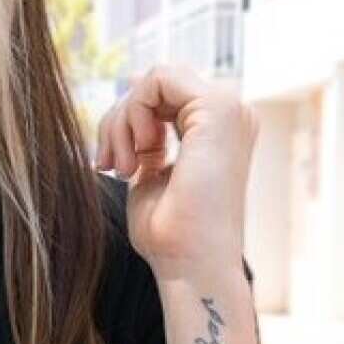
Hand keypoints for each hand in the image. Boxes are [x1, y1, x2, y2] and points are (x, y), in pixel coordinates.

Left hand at [94, 65, 258, 281]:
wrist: (189, 265)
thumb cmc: (169, 233)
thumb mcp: (151, 170)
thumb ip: (148, 137)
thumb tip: (128, 97)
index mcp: (216, 130)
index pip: (159, 95)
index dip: (126, 122)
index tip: (112, 165)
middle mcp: (230, 116)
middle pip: (154, 85)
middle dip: (120, 119)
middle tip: (113, 166)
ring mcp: (230, 110)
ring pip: (153, 80)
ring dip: (123, 121)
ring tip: (124, 167)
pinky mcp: (219, 109)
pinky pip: (158, 79)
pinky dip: (133, 112)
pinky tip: (140, 153)